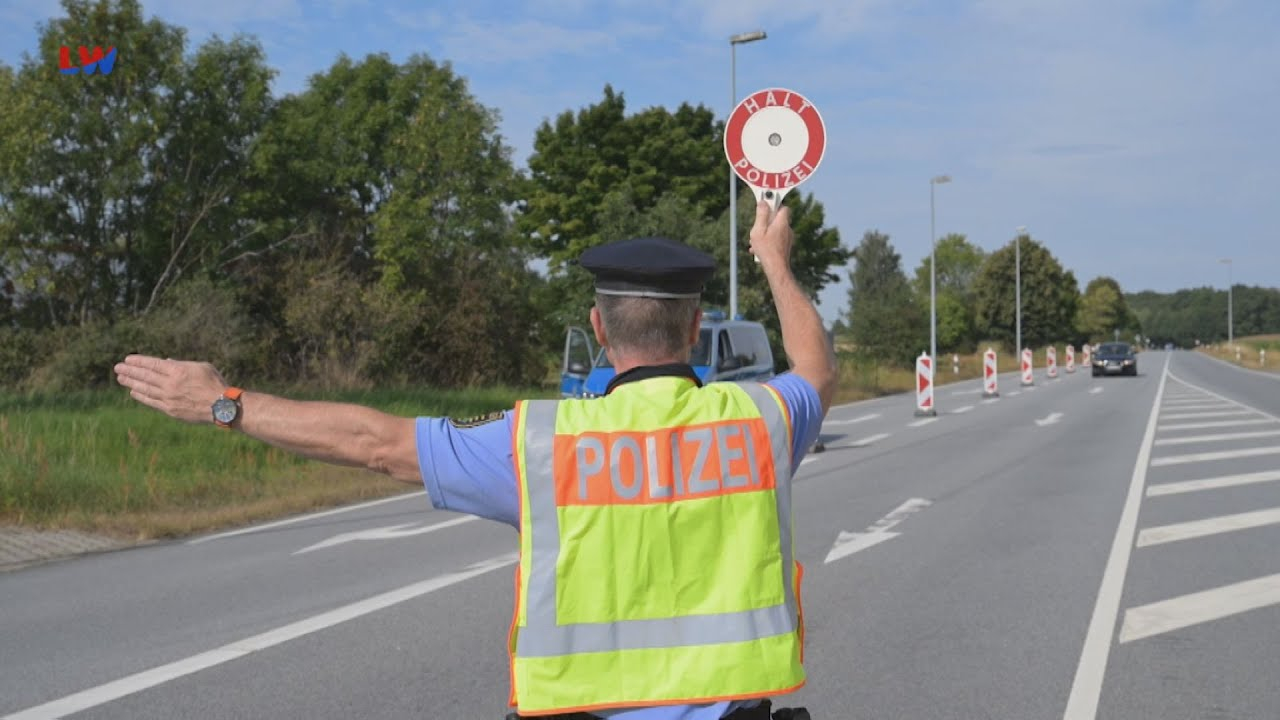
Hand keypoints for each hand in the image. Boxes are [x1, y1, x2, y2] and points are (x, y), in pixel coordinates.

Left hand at [114, 355, 228, 423]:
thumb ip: (182, 364)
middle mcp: (170, 384)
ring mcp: (168, 397)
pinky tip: (133, 392)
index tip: (128, 359)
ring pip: (145, 388)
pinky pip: (151, 401)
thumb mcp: (201, 367)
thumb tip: (166, 362)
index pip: (153, 364)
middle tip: (117, 367)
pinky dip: (141, 396)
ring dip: (131, 382)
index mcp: (178, 371)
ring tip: (121, 378)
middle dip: (130, 371)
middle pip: (145, 376)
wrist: (221, 406)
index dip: (139, 361)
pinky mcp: (170, 409)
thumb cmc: (214, 383)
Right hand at [748, 197, 792, 271]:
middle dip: (766, 221)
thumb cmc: (766, 249)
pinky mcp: (786, 246)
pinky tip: (759, 249)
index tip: (765, 205)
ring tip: (755, 241)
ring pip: (775, 230)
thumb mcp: (759, 230)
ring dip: (765, 233)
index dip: (774, 204)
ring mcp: (788, 238)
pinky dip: (768, 241)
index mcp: (782, 222)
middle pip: (777, 218)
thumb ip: (761, 215)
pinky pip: (776, 239)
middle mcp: (787, 229)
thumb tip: (763, 202)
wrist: (776, 268)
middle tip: (757, 227)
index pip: (783, 207)